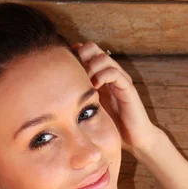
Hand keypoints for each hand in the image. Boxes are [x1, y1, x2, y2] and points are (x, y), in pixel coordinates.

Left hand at [71, 41, 161, 155]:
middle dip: (80, 56)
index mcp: (100, 75)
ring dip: (90, 66)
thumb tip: (55, 94)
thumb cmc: (110, 126)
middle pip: (93, 48)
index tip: (64, 65)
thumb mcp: (88, 109)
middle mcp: (110, 73)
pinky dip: (102, 76)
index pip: (85, 52)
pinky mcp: (128, 88)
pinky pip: (114, 72)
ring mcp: (120, 79)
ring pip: (103, 57)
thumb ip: (78, 97)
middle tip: (74, 73)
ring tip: (84, 82)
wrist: (132, 140)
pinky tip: (95, 87)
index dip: (74, 54)